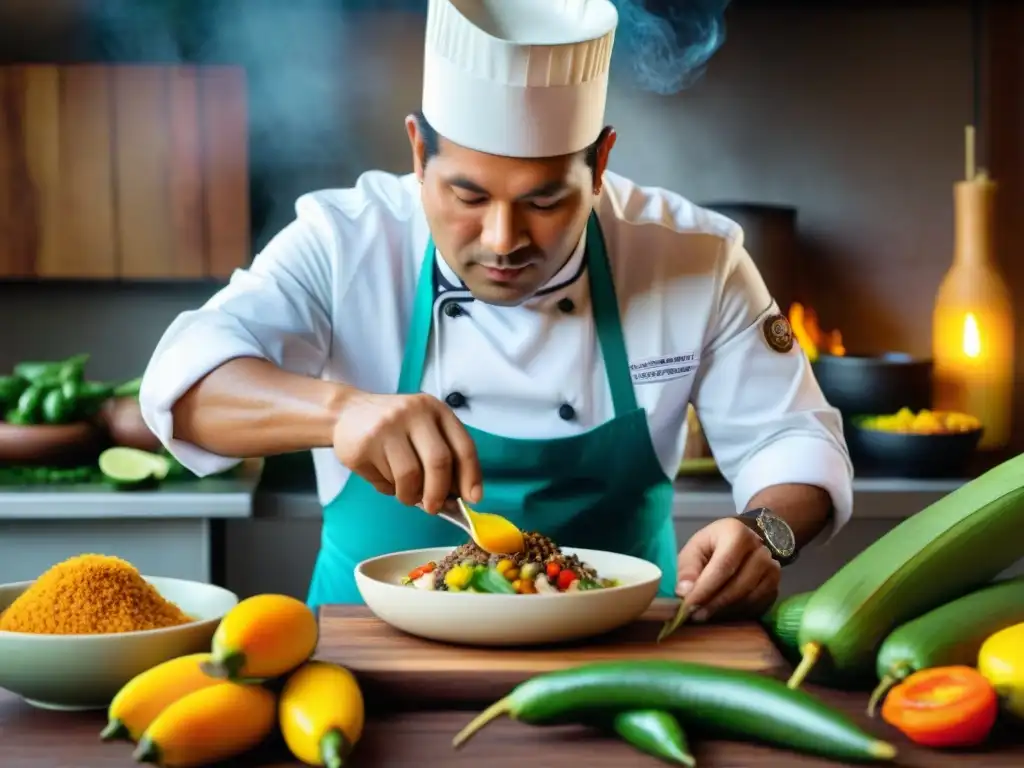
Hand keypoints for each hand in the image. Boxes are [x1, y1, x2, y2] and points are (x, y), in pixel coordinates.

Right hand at [332, 391, 482, 511]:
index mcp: (437, 411)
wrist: (346, 412)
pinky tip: (385, 478)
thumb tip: (455, 498)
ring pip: (410, 475)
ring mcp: (389, 426)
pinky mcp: (366, 443)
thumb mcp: (423, 431)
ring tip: (405, 494)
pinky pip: (385, 478)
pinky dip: (390, 489)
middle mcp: (416, 413)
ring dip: (410, 495)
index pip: (463, 446)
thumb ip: (441, 458)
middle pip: (439, 462)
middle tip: (433, 508)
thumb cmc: (394, 428)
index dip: (471, 476)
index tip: (473, 499)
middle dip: (439, 492)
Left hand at [675, 517, 780, 621]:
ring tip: (704, 615)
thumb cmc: (713, 546)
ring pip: (749, 598)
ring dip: (725, 611)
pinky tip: (722, 614)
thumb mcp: (695, 550)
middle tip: (694, 616)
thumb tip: (684, 592)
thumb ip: (687, 569)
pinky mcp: (775, 586)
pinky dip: (738, 613)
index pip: (722, 566)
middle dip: (714, 604)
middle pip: (738, 585)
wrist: (741, 543)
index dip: (705, 589)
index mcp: (737, 534)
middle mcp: (761, 550)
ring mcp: (772, 569)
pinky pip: (757, 606)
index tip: (688, 607)